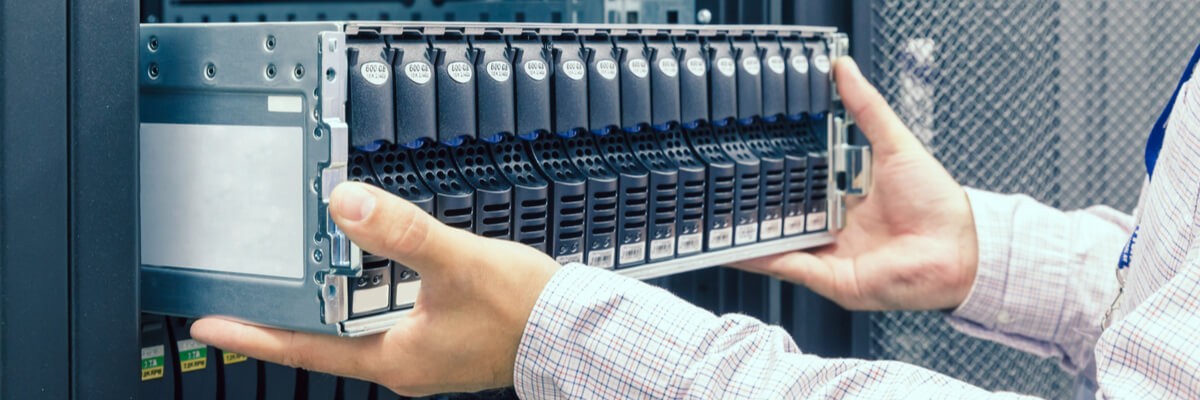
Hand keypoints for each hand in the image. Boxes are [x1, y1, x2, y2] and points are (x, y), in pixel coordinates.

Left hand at [191, 182, 560, 395]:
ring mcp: (423, 358)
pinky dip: (361, 304)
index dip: (254, 335)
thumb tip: (346, 204)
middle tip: (241, 298)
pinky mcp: (442, 344)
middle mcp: (403, 366)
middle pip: (325, 345)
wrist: (572, 330)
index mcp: (396, 358)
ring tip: (292, 283)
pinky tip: (362, 280)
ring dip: (325, 310)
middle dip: (283, 320)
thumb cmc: (523, 308)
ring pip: (355, 334)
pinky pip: (384, 325)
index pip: (306, 350)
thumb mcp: (457, 262)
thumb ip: (402, 232)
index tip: (209, 326)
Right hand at [731, 58, 978, 310]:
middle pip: (786, 213)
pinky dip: (758, 259)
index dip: (779, 170)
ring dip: (748, 231)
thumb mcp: (895, 145)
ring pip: (778, 241)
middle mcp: (836, 229)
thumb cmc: (937, 203)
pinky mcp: (829, 279)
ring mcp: (830, 255)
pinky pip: (786, 267)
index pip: (804, 183)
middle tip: (724, 180)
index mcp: (848, 200)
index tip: (753, 150)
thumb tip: (845, 69)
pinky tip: (733, 247)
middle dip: (755, 201)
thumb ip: (867, 109)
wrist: (959, 250)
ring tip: (716, 215)